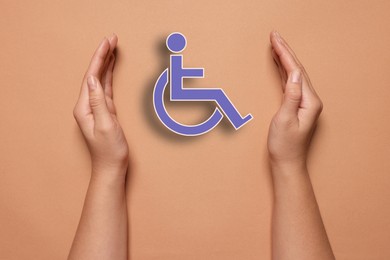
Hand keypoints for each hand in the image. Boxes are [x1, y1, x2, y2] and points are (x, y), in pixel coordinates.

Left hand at [73, 35, 128, 176]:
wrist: (111, 167)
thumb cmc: (109, 150)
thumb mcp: (106, 125)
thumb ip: (98, 102)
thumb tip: (92, 79)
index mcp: (85, 107)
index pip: (91, 76)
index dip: (99, 58)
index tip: (108, 42)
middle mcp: (87, 105)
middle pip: (94, 74)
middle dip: (103, 56)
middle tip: (112, 39)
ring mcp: (96, 108)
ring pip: (100, 80)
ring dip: (106, 63)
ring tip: (112, 48)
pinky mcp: (105, 111)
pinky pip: (105, 89)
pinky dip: (109, 76)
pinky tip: (111, 69)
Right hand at [267, 31, 322, 168]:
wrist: (287, 162)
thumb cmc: (285, 145)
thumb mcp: (285, 120)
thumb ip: (291, 96)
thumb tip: (295, 74)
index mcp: (309, 102)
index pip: (296, 71)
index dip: (285, 54)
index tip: (275, 40)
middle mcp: (310, 100)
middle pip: (297, 69)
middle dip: (284, 51)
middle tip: (274, 36)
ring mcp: (304, 102)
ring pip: (294, 74)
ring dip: (284, 59)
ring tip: (275, 46)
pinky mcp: (296, 106)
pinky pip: (290, 83)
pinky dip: (283, 72)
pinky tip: (278, 65)